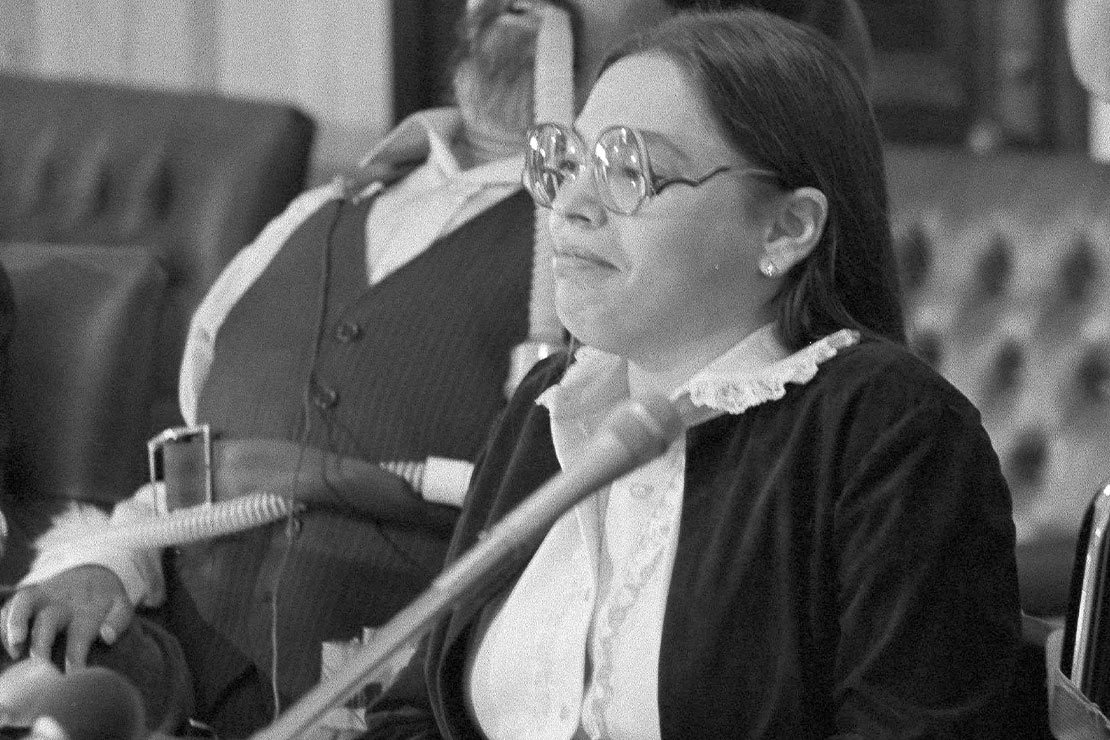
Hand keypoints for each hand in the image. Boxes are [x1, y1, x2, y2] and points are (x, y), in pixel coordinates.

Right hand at [0, 565, 132, 670]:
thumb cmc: (106, 600)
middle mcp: (61, 604)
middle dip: (40, 644)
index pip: (80, 637)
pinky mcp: (29, 597)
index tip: (72, 676)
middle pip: (47, 622)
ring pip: (23, 604)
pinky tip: (4, 641)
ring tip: (14, 649)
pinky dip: (3, 620)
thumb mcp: (122, 607)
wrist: (94, 572)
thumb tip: (107, 637)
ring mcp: (42, 598)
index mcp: (86, 611)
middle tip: (39, 665)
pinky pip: (11, 605)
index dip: (75, 658)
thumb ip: (119, 621)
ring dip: (14, 623)